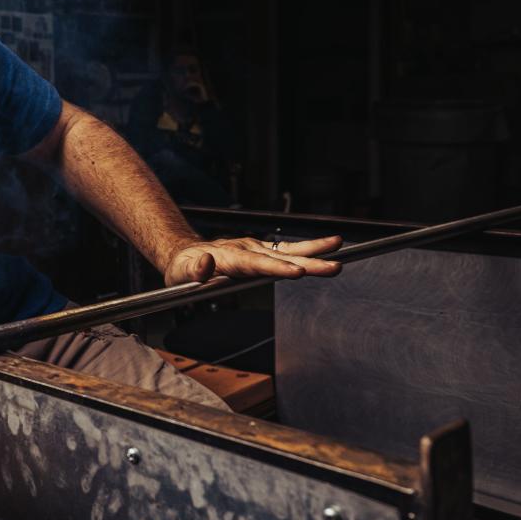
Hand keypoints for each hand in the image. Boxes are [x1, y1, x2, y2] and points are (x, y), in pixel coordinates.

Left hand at [164, 235, 342, 286]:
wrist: (186, 254)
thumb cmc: (184, 268)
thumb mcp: (181, 273)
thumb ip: (195, 270)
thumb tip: (206, 263)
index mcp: (229, 257)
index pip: (256, 264)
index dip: (276, 268)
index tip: (297, 272)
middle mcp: (247, 249)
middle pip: (281, 257)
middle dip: (309, 262)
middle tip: (334, 266)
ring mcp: (256, 248)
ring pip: (289, 250)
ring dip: (315, 250)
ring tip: (340, 247)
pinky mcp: (261, 252)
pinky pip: (288, 250)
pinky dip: (309, 248)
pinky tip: (330, 247)